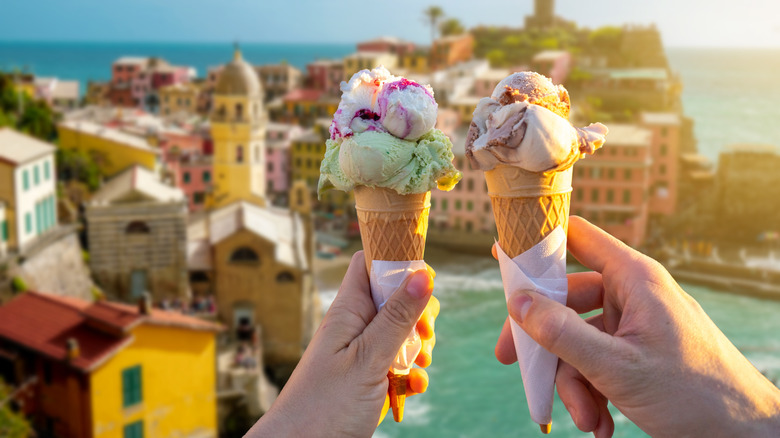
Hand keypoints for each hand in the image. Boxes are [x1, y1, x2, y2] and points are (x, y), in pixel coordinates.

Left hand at [247, 251, 437, 436]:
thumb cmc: (324, 405)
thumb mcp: (368, 358)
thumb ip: (397, 317)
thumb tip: (423, 275)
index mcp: (349, 310)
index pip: (371, 263)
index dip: (398, 262)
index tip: (423, 280)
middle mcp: (356, 326)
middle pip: (397, 298)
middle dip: (420, 315)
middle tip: (423, 335)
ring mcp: (364, 352)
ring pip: (403, 333)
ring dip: (419, 349)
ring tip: (416, 367)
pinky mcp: (371, 377)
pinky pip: (400, 364)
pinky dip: (411, 375)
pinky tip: (411, 388)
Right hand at [494, 216, 779, 436]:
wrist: (745, 436)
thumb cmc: (694, 394)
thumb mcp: (617, 366)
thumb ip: (562, 333)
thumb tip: (517, 302)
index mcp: (634, 278)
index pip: (577, 237)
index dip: (538, 241)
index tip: (502, 253)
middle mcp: (632, 294)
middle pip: (566, 300)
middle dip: (545, 342)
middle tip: (512, 361)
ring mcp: (634, 324)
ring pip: (578, 339)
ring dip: (574, 382)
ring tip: (586, 418)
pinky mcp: (637, 352)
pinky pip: (597, 361)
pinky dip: (592, 392)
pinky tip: (600, 423)